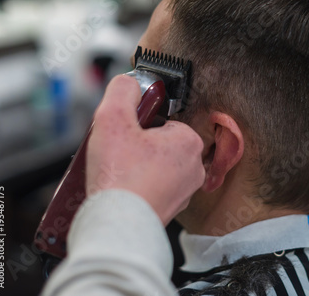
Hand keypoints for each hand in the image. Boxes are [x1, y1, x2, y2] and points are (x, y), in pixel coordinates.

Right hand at [86, 75, 204, 224]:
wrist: (117, 225)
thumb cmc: (119, 176)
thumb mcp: (113, 118)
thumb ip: (123, 91)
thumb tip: (130, 82)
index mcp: (188, 142)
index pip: (164, 121)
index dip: (140, 125)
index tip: (126, 134)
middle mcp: (195, 166)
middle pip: (161, 143)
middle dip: (140, 145)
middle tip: (120, 154)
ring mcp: (186, 191)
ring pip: (159, 165)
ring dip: (140, 165)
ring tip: (121, 173)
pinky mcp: (173, 208)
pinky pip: (157, 186)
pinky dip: (142, 185)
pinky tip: (126, 189)